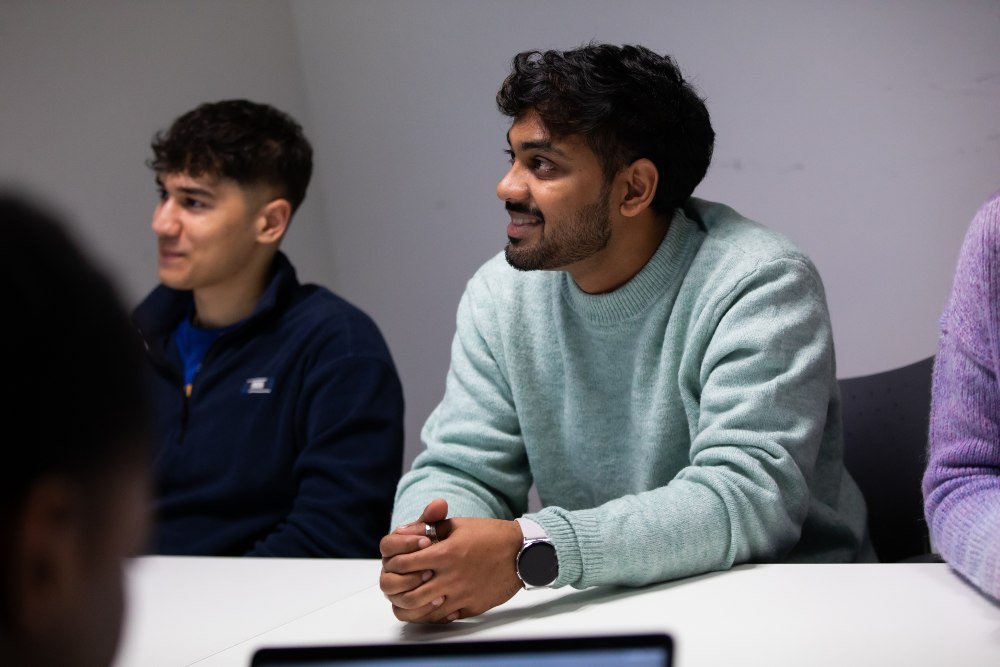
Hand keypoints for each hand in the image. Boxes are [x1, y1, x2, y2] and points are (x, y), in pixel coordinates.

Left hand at [381, 514, 522, 622]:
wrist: (521, 552)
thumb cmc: (490, 535)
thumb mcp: (458, 524)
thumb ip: (430, 527)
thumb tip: (404, 531)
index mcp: (446, 553)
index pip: (405, 564)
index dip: (394, 563)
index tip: (397, 562)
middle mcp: (451, 577)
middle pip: (409, 594)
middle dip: (398, 589)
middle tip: (399, 583)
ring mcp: (462, 595)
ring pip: (424, 611)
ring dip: (412, 605)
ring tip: (412, 596)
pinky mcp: (472, 607)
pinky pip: (444, 618)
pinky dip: (433, 613)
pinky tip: (432, 604)